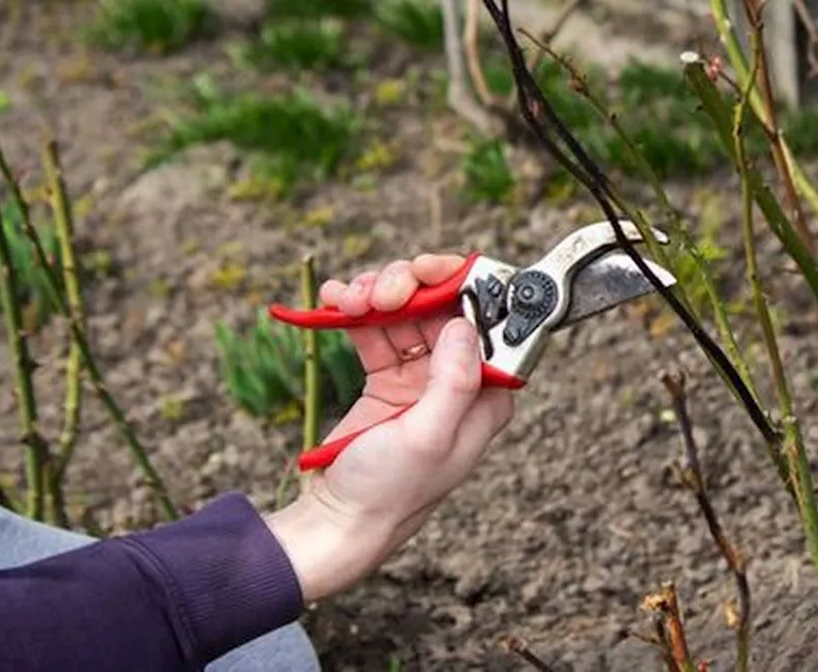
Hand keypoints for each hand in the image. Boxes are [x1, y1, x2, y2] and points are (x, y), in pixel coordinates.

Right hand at [265, 254, 514, 601]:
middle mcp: (456, 381)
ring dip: (375, 295)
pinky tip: (332, 304)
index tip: (427, 272)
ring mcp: (419, 377)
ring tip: (346, 299)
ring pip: (406, 311)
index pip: (485, 324)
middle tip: (378, 289)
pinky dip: (354, 311)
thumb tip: (466, 324)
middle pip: (442, 308)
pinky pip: (374, 329)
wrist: (338, 521)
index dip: (459, 287)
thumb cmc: (389, 491)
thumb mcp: (428, 438)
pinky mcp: (385, 378)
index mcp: (484, 396)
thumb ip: (453, 382)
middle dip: (408, 287)